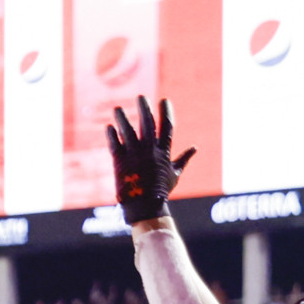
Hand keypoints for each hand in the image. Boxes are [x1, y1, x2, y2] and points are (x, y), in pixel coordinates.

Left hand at [105, 95, 195, 225]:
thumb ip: (183, 159)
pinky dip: (111, 135)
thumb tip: (195, 149)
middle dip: (144, 107)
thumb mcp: (175, 174)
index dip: (166, 111)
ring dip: (122, 118)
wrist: (144, 207)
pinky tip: (109, 127)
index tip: (164, 100)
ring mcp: (134, 154)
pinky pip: (114, 144)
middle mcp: (149, 150)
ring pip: (127, 130)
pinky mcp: (120, 161)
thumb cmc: (161, 192)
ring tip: (117, 109)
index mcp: (163, 151)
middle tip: (141, 97)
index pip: (166, 126)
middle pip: (147, 122)